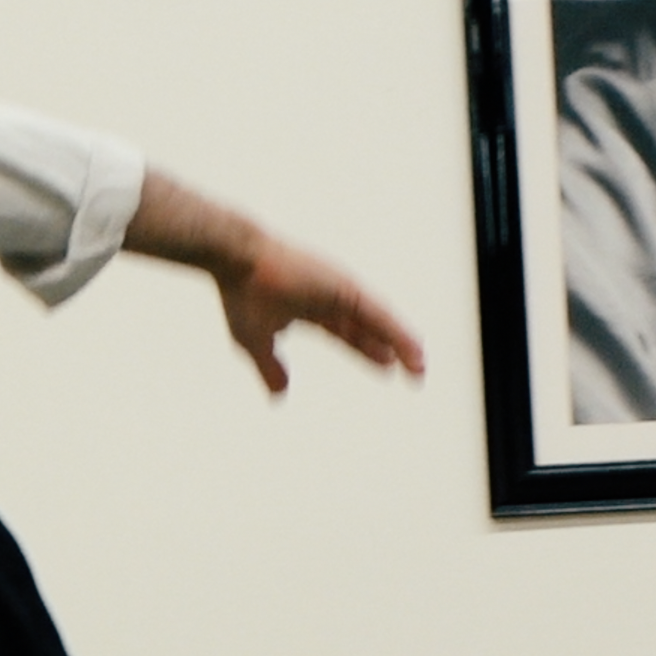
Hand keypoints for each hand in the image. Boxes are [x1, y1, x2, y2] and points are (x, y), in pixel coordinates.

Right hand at [122, 168, 423, 394]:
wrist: (236, 259)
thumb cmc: (240, 292)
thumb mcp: (254, 340)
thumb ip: (270, 367)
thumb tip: (280, 396)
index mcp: (310, 306)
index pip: (345, 332)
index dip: (365, 348)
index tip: (386, 366)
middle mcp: (330, 296)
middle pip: (368, 326)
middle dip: (389, 348)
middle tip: (414, 368)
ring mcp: (340, 290)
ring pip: (379, 321)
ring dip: (402, 345)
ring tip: (419, 367)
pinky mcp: (346, 289)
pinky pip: (379, 317)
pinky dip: (398, 336)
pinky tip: (413, 353)